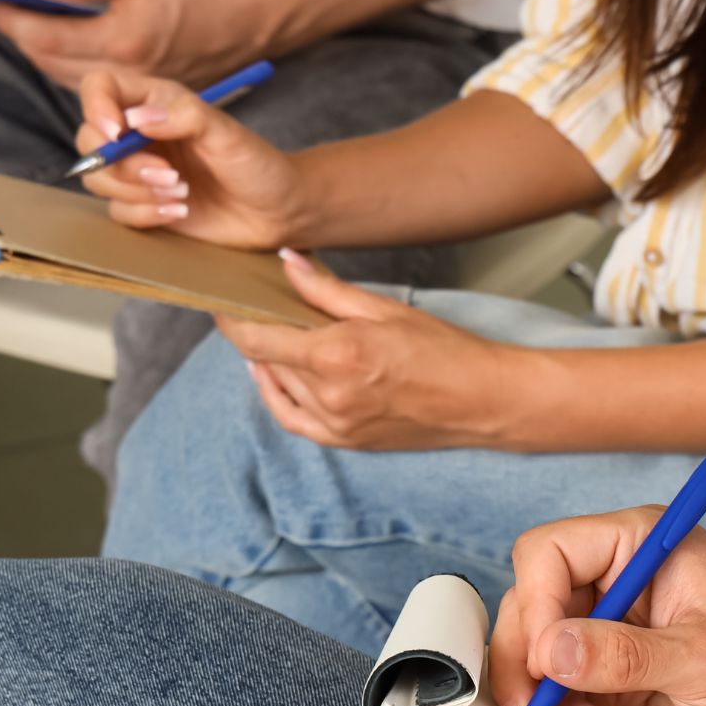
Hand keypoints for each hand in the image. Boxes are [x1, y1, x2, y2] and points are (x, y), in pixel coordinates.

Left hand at [0, 0, 274, 88]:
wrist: (234, 26)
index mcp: (121, 41)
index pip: (46, 37)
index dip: (14, 20)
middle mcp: (122, 76)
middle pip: (46, 63)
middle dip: (20, 35)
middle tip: (3, 9)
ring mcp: (127, 94)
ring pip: (60, 78)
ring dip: (37, 51)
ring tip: (23, 23)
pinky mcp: (132, 100)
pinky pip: (80, 85)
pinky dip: (59, 64)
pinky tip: (56, 43)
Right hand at [75, 72, 308, 248]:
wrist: (277, 212)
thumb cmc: (257, 165)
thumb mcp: (226, 133)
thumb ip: (184, 117)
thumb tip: (136, 119)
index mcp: (155, 102)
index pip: (100, 87)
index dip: (96, 107)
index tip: (116, 132)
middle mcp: (140, 134)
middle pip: (89, 139)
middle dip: (121, 163)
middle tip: (169, 175)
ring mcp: (138, 171)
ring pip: (97, 178)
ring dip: (134, 191)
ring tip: (181, 194)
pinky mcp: (142, 205)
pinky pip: (118, 212)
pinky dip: (144, 214)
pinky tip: (179, 212)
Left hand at [213, 251, 521, 451]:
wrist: (482, 401)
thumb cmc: (444, 349)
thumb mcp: (384, 308)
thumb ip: (326, 289)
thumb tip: (285, 263)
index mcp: (337, 354)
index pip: (258, 338)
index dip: (231, 319)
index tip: (222, 300)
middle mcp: (329, 394)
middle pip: (265, 360)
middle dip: (254, 332)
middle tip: (252, 307)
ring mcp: (335, 423)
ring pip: (277, 387)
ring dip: (267, 360)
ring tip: (272, 334)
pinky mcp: (345, 442)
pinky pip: (293, 420)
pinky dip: (275, 396)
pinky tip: (273, 375)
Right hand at [487, 511, 705, 705]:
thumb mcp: (705, 661)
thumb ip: (623, 655)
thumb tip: (551, 651)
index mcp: (641, 547)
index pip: (548, 554)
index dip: (535, 607)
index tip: (547, 663)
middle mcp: (620, 585)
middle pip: (534, 618)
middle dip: (545, 681)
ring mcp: (617, 637)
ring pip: (548, 675)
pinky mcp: (620, 685)